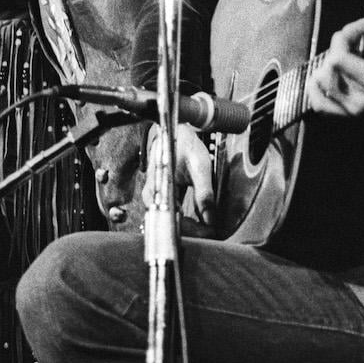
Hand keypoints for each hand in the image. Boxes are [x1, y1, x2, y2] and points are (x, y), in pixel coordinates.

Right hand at [142, 122, 215, 236]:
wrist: (175, 130)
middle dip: (191, 231)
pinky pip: (171, 213)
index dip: (191, 230)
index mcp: (159, 188)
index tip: (208, 231)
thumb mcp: (200, 167)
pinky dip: (185, 218)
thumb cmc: (185, 144)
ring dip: (188, 226)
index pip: (171, 220)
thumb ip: (204, 194)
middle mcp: (153, 194)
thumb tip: (210, 220)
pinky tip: (196, 220)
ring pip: (169, 220)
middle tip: (210, 231)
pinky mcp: (162, 195)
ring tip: (205, 227)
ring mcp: (156, 195)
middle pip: (168, 223)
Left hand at [306, 15, 363, 116]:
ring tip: (342, 56)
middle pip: (329, 67)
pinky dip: (315, 88)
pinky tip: (322, 75)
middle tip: (354, 40)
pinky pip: (320, 104)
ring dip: (327, 64)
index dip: (346, 34)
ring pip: (321, 83)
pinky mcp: (349, 119)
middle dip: (339, 47)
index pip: (339, 56)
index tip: (363, 25)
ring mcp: (353, 114)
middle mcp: (362, 102)